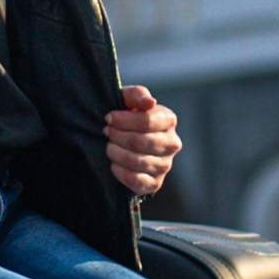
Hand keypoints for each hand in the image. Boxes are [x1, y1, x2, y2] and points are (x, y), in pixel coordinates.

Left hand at [105, 84, 180, 198]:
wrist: (123, 142)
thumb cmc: (126, 118)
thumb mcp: (127, 101)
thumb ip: (136, 95)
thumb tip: (150, 102)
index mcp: (168, 120)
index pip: (147, 120)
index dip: (123, 120)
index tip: (109, 118)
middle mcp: (172, 143)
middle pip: (140, 142)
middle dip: (117, 136)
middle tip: (106, 132)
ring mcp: (165, 165)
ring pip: (137, 162)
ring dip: (116, 153)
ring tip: (109, 147)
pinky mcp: (155, 183)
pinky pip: (137, 181)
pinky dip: (120, 172)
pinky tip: (114, 164)